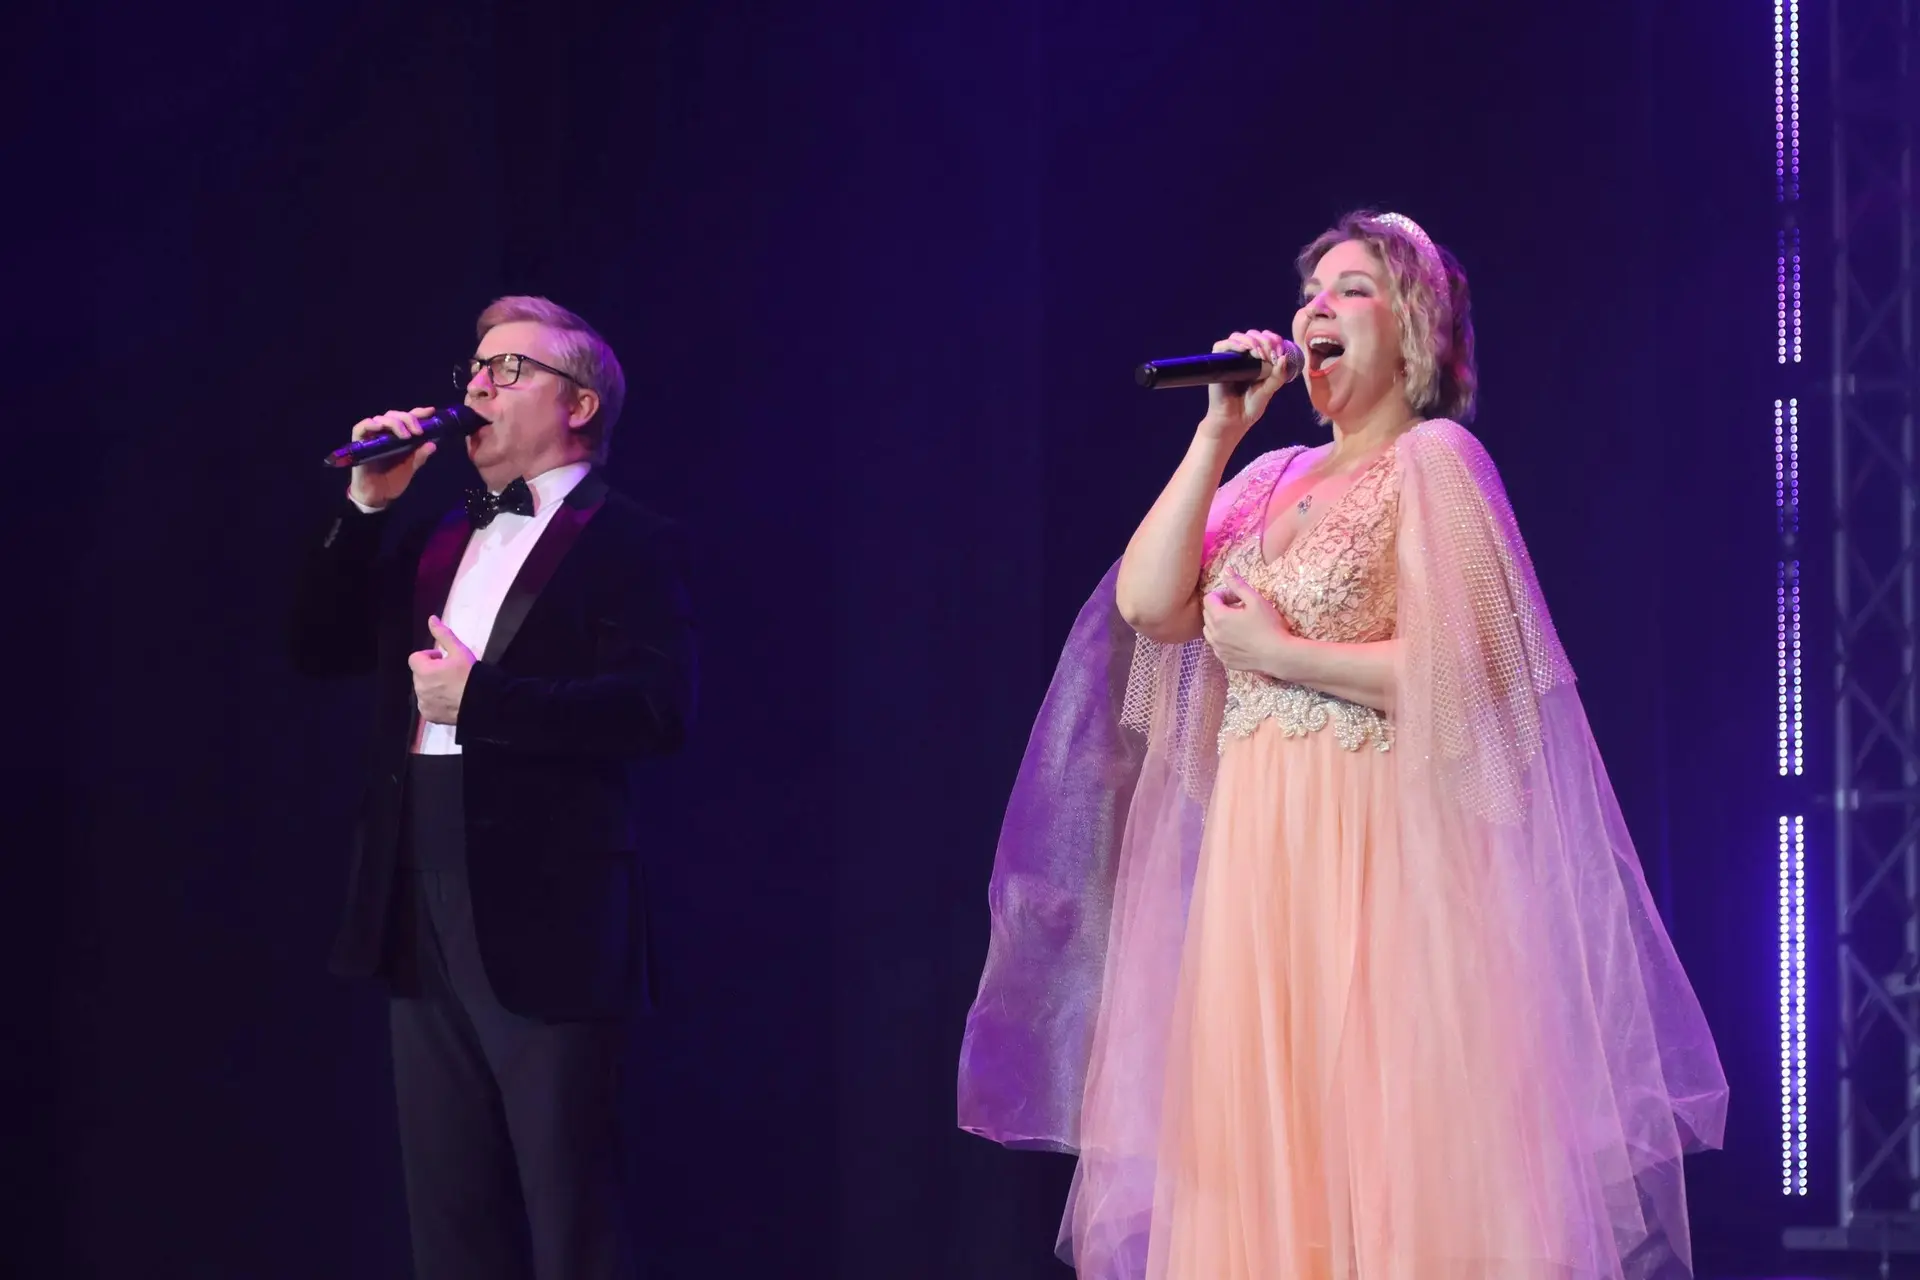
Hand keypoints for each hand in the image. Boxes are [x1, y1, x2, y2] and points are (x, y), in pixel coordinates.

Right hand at [346, 406, 440, 509]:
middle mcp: (385, 433)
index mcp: (399, 436)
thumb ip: (420, 456)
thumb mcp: (411, 468)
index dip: (418, 413)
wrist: (377, 496)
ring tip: (406, 435)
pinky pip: (361, 427)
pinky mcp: (359, 443)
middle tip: (418, 431)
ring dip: (395, 423)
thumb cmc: (393, 480)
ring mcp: (372, 436)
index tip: (430, 411)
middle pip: (394, 415)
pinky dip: (370, 424)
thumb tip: (433, 444)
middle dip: (408, 419)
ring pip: (381, 419)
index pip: (407, 418)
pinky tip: (380, 427)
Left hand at [409, 616, 473, 724]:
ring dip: (432, 686)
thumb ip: (443, 634)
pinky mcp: (429, 715)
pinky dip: (434, 702)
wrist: (481, 702)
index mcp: (423, 670)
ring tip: (451, 688)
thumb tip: (431, 619)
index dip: (429, 656)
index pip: (415, 658)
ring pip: (422, 689)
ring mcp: (423, 703)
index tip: (444, 659)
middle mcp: (419, 688)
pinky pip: (426, 705)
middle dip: (430, 671)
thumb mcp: (459, 651)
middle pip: (419, 674)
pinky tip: (449, 700)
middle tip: (450, 674)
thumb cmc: (470, 674)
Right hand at [1198, 330, 1293, 444]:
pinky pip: (1222, 346)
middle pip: (1253, 335)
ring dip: (1252, 341)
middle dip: (1265, 341)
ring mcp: (1230, 359)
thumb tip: (1284, 357)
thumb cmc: (1251, 406)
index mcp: (1258, 360)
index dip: (1274, 340)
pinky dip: (1233, 344)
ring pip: (1238, 336)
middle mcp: (1244, 356)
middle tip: (1270, 355)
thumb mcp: (1269, 390)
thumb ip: (1277, 375)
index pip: (1266, 339)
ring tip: (1259, 354)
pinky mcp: (1218, 363)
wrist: (1233, 420)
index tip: (1280, 352)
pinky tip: (1244, 350)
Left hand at [1202, 570, 1292, 674]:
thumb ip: (1238, 584)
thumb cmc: (1269, 626)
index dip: (1223, 594)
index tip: (1238, 598)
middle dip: (1220, 607)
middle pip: (1207, 614)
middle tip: (1240, 608)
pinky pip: (1217, 646)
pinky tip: (1240, 638)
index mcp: (1219, 617)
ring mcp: (1218, 649)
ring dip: (1219, 624)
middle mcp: (1213, 634)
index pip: (1209, 598)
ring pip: (1209, 631)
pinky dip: (1223, 639)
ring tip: (1238, 623)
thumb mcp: (1255, 600)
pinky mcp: (1225, 660)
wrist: (1279, 655)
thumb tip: (1226, 570)